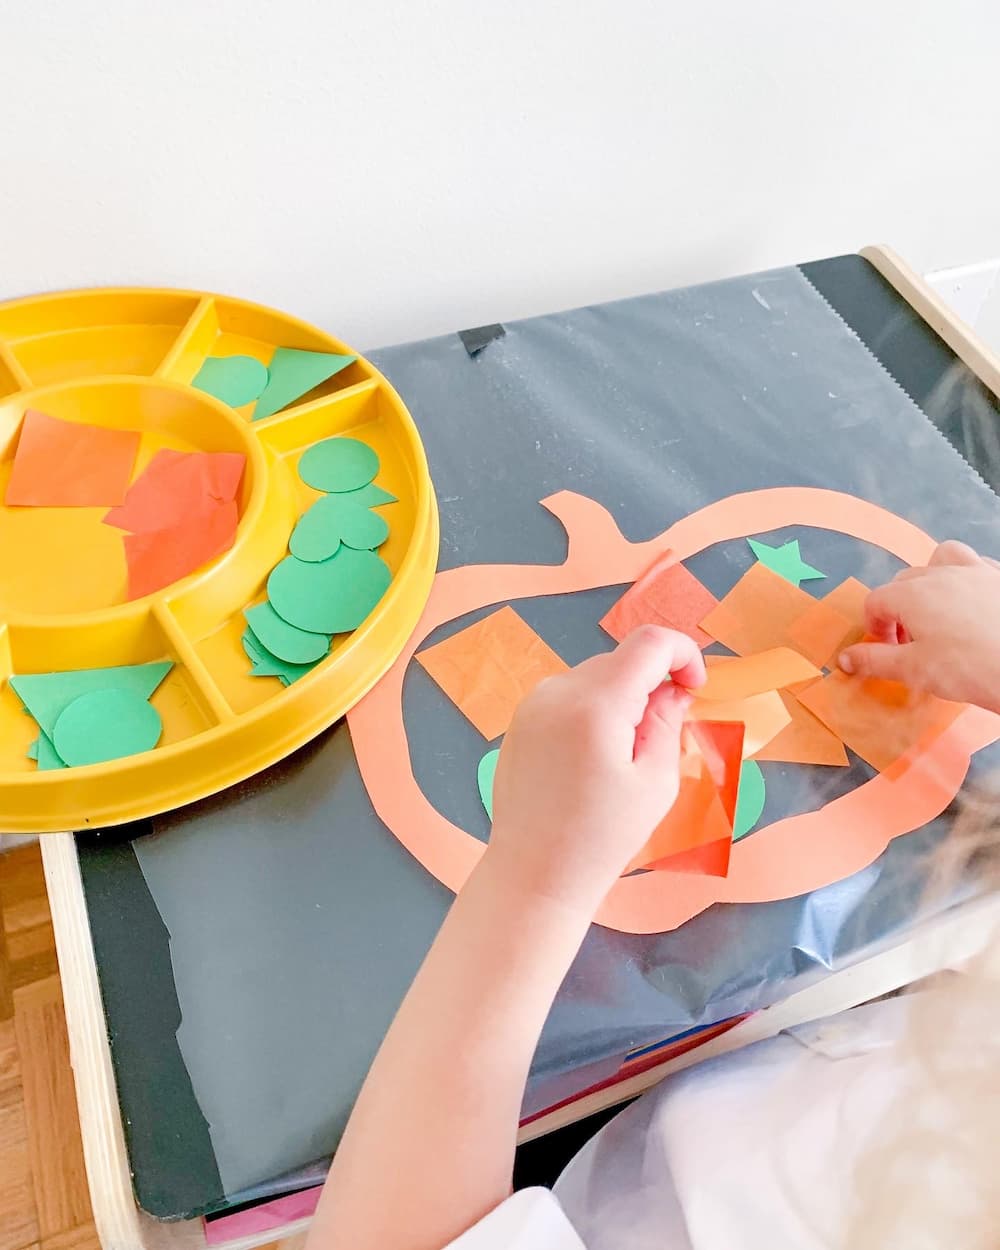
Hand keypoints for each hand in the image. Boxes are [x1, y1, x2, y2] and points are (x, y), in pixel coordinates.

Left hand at [484, 625, 706, 915]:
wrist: (533, 874)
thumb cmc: (601, 838)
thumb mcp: (654, 782)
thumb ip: (667, 723)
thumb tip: (673, 689)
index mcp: (595, 703)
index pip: (649, 643)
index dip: (683, 654)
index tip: (696, 688)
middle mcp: (558, 690)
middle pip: (621, 661)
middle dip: (652, 685)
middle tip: (664, 736)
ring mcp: (533, 703)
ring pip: (596, 678)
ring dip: (622, 699)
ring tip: (625, 757)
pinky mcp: (521, 719)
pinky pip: (570, 696)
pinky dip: (594, 711)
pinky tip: (593, 760)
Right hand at [838, 541, 999, 711]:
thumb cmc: (971, 669)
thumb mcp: (913, 670)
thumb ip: (875, 660)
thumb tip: (845, 658)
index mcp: (913, 595)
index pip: (876, 600)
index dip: (873, 625)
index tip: (884, 647)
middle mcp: (942, 574)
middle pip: (905, 579)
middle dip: (899, 607)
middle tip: (909, 640)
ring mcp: (977, 571)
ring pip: (943, 557)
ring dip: (933, 576)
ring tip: (939, 606)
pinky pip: (979, 564)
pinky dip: (968, 576)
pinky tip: (974, 602)